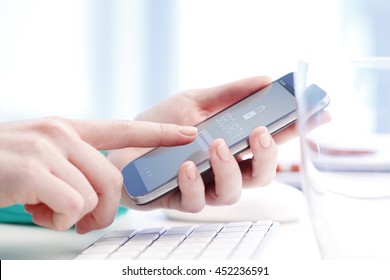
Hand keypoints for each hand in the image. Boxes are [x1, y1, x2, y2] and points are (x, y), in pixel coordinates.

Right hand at [0, 117, 196, 232]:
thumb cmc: (3, 170)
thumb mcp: (43, 158)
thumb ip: (75, 166)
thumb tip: (103, 195)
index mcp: (69, 130)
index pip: (124, 128)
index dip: (160, 132)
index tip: (188, 132)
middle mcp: (62, 133)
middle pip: (114, 180)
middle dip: (105, 211)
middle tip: (83, 220)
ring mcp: (47, 148)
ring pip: (93, 196)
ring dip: (74, 217)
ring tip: (47, 210)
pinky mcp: (33, 169)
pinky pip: (72, 207)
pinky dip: (57, 222)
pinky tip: (35, 211)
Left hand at [108, 76, 293, 211]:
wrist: (122, 141)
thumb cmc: (160, 123)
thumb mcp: (195, 101)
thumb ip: (229, 93)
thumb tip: (265, 79)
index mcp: (233, 145)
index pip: (271, 140)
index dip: (297, 130)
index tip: (320, 114)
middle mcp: (224, 170)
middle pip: (261, 175)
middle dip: (267, 157)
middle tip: (260, 133)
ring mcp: (205, 187)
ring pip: (233, 194)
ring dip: (229, 169)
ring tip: (217, 145)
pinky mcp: (179, 199)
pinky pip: (195, 201)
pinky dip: (194, 183)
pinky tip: (186, 166)